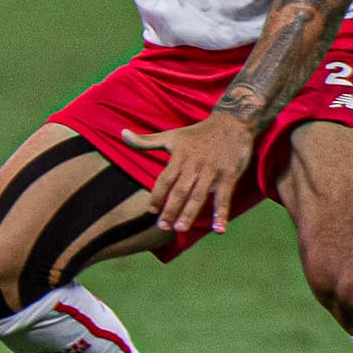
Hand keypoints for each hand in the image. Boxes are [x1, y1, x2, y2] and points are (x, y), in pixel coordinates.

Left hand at [124, 111, 257, 235]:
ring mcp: (212, 170)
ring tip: (180, 229)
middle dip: (170, 209)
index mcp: (179, 156)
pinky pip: (224, 196)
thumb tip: (122, 134)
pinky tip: (218, 230)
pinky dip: (222, 214)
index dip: (157, 195)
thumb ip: (146, 140)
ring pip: (199, 195)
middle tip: (162, 227)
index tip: (150, 211)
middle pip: (180, 190)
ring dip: (190, 213)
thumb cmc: (197, 133)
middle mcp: (194, 164)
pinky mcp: (229, 174)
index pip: (165, 179)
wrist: (230, 123)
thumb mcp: (171, 135)